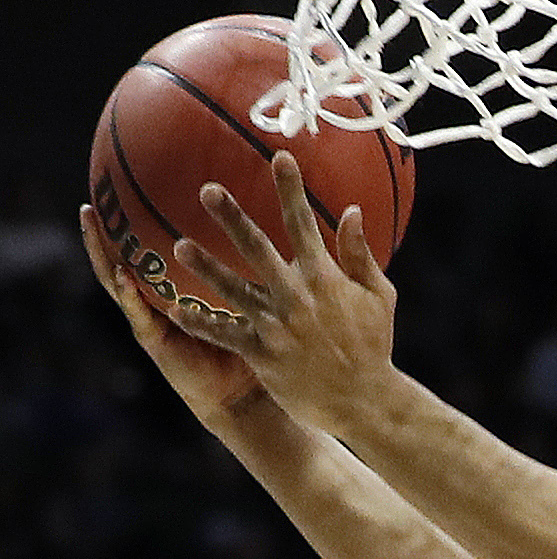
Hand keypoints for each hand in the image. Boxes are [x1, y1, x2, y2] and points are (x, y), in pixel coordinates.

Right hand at [79, 203, 263, 423]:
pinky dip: (129, 295)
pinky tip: (123, 275)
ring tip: (90, 222)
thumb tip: (285, 231)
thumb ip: (260, 271)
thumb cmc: (259, 349)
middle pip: (126, 259)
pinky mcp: (155, 341)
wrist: (248, 397)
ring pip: (117, 281)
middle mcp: (160, 302)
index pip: (153, 252)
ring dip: (100, 252)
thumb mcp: (259, 303)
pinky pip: (138, 314)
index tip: (126, 190)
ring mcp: (153, 320)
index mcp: (178, 291)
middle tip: (92, 199)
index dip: (137, 225)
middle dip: (107, 232)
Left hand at [161, 151, 402, 434]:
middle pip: (257, 249)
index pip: (304, 224)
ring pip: (232, 289)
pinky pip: (224, 334)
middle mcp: (297, 297)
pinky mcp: (263, 354)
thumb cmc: (374, 346)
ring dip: (205, 266)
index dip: (291, 188)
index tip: (279, 157)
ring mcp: (277, 326)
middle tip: (208, 190)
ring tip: (179, 246)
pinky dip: (200, 324)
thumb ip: (360, 254)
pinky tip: (174, 310)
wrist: (365, 401)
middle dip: (232, 217)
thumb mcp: (380, 298)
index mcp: (326, 278)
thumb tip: (351, 211)